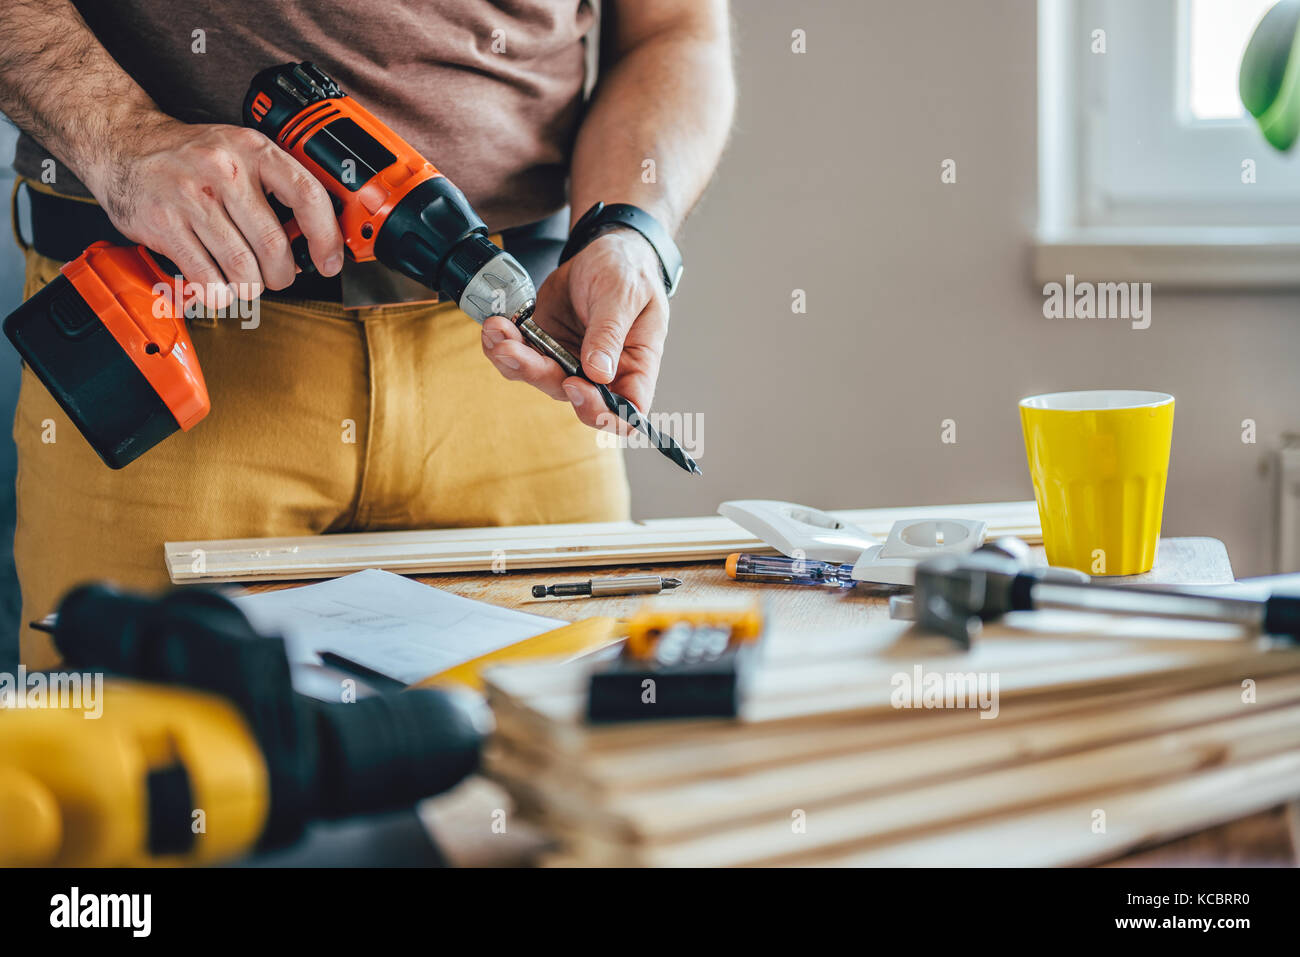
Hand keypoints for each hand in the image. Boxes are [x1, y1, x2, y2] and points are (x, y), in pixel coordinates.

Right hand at [81, 112, 343, 309]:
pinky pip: (208, 280)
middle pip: (274, 245)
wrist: (123, 145)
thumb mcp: (240, 154)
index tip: (330, 261)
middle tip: (276, 277)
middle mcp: (224, 170)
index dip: (326, 237)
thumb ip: (278, 189)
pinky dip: (218, 293)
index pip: (307, 195)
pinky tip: (217, 284)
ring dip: (250, 287)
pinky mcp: (165, 225)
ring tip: (244, 279)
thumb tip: (312, 245)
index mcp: (252, 149)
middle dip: (282, 274)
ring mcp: (191, 198)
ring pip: (243, 269)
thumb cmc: (190, 158)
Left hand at [479, 228, 668, 432]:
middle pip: (570, 396)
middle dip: (537, 373)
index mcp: (635, 368)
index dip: (598, 410)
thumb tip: (598, 374)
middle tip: (512, 347)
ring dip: (512, 359)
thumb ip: (610, 333)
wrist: (604, 252)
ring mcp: (570, 361)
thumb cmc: (630, 273)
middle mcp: (602, 374)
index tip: (573, 384)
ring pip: (538, 377)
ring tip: (497, 330)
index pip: (625, 412)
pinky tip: (494, 326)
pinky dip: (501, 344)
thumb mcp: (625, 295)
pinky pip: (520, 356)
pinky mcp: (546, 345)